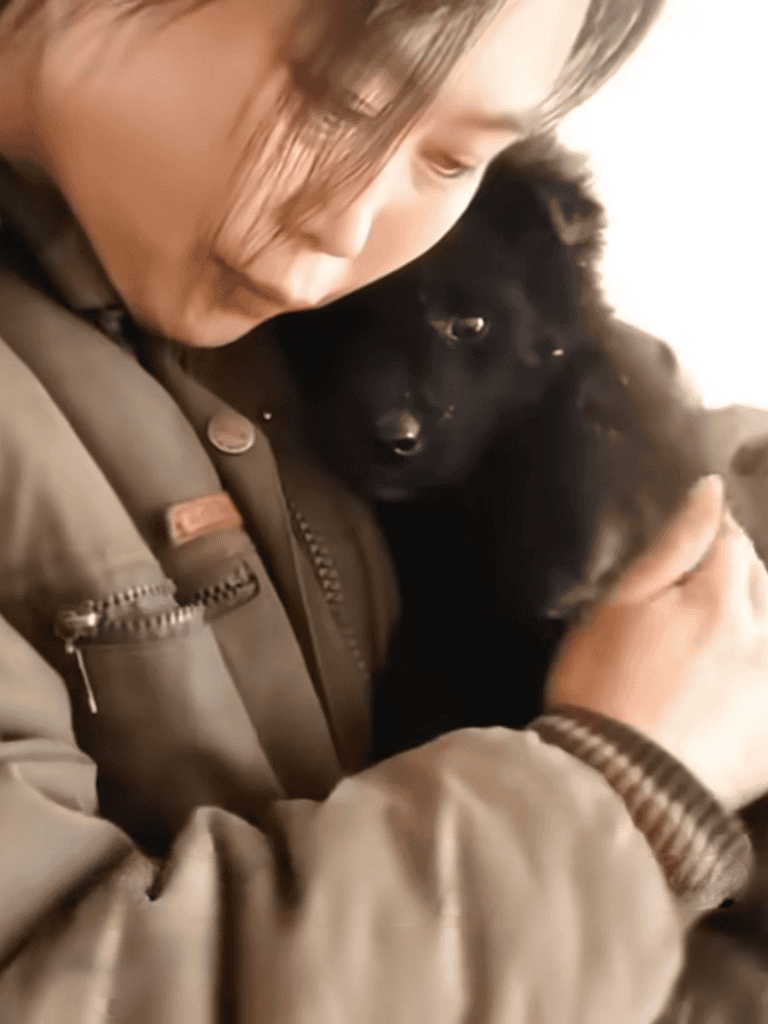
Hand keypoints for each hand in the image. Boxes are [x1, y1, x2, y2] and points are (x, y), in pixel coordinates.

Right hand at [546, 474, 767, 810]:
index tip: (691, 549)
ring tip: (701, 647)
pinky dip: (752, 677)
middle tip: (689, 600)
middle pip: (762, 584)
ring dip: (749, 624)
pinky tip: (715, 692)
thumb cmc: (602, 691)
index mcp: (719, 604)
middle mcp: (761, 643)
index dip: (711, 538)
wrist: (616, 785)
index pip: (733, 543)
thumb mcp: (620, 605)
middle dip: (735, 579)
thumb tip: (710, 495)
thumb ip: (674, 544)